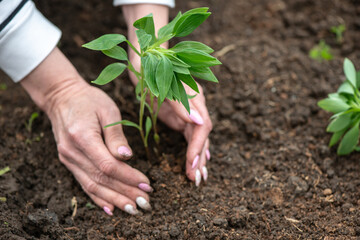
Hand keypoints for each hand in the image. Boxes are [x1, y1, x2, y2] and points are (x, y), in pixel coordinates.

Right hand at [21, 48, 151, 214]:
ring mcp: (68, 159)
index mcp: (82, 137)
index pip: (108, 165)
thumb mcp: (107, 110)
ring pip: (93, 186)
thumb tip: (127, 157)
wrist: (61, 97)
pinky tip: (111, 209)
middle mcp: (72, 152)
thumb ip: (116, 135)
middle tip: (145, 202)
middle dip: (125, 193)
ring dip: (114, 200)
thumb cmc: (89, 100)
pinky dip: (98, 198)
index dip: (128, 177)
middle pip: (101, 179)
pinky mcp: (69, 162)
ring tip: (133, 209)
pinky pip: (84, 184)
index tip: (147, 184)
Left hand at [129, 53, 211, 186]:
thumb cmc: (152, 68)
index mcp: (195, 97)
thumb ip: (180, 103)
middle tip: (196, 180)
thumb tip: (198, 122)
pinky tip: (194, 162)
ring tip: (197, 178)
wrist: (145, 57)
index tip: (192, 164)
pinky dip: (192, 150)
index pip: (203, 127)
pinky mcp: (180, 115)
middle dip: (199, 158)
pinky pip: (189, 135)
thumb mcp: (161, 84)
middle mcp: (196, 105)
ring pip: (198, 138)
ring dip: (197, 158)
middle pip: (203, 136)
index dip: (198, 146)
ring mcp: (189, 111)